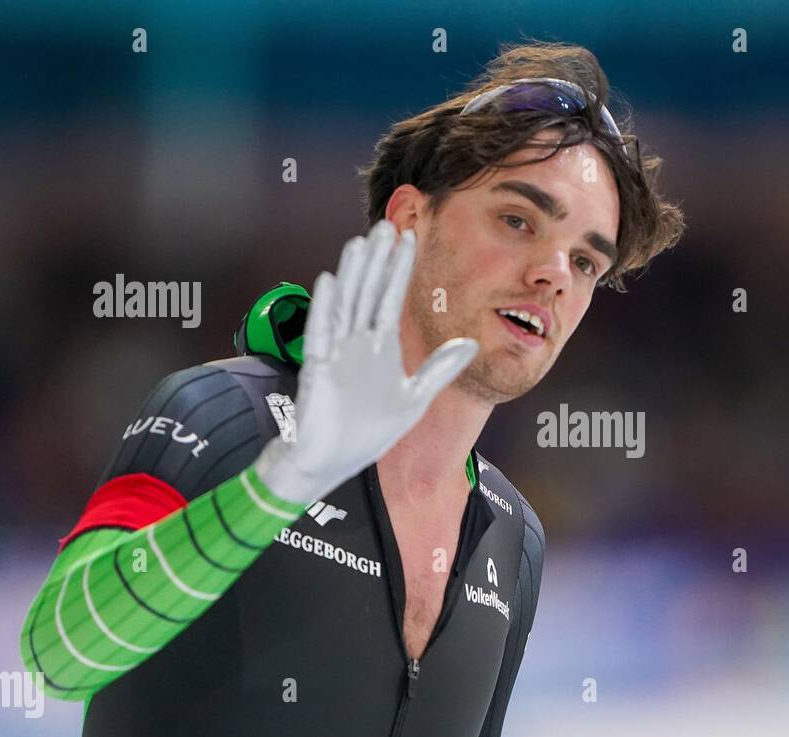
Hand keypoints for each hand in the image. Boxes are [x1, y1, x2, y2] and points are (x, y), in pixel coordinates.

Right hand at [254, 221, 478, 503]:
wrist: (332, 461)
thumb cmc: (367, 432)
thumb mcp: (414, 398)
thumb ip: (440, 369)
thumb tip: (471, 342)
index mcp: (381, 347)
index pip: (392, 297)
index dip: (400, 269)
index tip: (410, 238)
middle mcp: (358, 343)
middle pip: (368, 291)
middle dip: (378, 260)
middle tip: (386, 224)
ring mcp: (336, 352)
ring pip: (346, 303)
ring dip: (353, 273)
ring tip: (362, 243)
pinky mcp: (318, 367)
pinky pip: (321, 331)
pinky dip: (326, 306)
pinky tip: (331, 280)